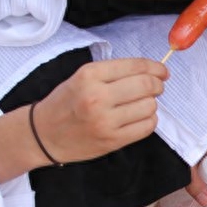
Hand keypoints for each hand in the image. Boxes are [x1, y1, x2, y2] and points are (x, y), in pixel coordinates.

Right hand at [32, 58, 167, 162]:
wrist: (44, 134)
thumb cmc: (66, 103)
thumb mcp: (81, 77)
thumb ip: (113, 73)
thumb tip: (151, 72)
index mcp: (89, 75)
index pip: (135, 66)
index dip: (156, 68)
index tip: (162, 71)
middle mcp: (98, 96)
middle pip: (146, 86)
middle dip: (157, 85)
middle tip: (157, 86)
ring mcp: (106, 120)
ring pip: (149, 106)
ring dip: (151, 104)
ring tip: (140, 104)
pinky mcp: (113, 140)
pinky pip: (147, 127)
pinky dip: (149, 120)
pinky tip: (139, 118)